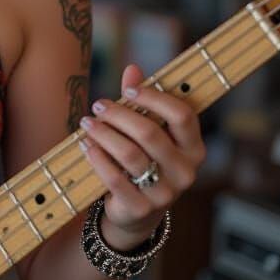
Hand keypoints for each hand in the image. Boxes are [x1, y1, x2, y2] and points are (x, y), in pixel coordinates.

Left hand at [78, 64, 205, 247]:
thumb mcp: (148, 130)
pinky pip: (115, 178)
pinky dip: (97, 158)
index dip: (154, 98)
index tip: (128, 91)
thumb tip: (132, 69)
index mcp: (194, 148)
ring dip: (103, 134)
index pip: (182, 115)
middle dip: (119, 115)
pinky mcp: (142, 208)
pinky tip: (86, 145)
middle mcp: (185, 171)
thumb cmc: (145, 159)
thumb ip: (142, 101)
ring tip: (87, 123)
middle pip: (150, 133)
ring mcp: (166, 193)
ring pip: (130, 154)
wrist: (137, 210)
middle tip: (98, 105)